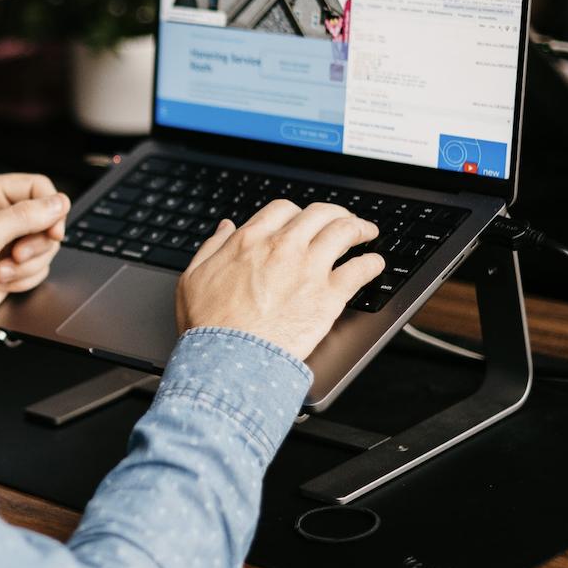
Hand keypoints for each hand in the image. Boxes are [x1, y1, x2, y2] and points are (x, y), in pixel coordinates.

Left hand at [0, 174, 68, 350]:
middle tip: (14, 255)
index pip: (37, 187)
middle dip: (35, 244)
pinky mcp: (11, 264)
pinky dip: (23, 279)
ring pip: (45, 246)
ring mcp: (6, 240)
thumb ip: (24, 216)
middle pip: (47, 219)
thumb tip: (57, 204)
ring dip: (26, 265)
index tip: (53, 231)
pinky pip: (38, 267)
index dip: (51, 208)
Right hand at [175, 200, 384, 362]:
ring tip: (367, 233)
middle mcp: (283, 246)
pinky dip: (372, 263)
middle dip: (334, 213)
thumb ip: (212, 247)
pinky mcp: (330, 295)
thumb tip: (225, 228)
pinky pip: (361, 269)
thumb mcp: (193, 277)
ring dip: (360, 228)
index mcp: (250, 240)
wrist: (230, 358)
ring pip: (345, 231)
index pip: (283, 209)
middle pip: (320, 213)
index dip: (296, 213)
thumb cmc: (209, 325)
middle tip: (342, 221)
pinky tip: (375, 264)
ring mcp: (309, 268)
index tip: (301, 222)